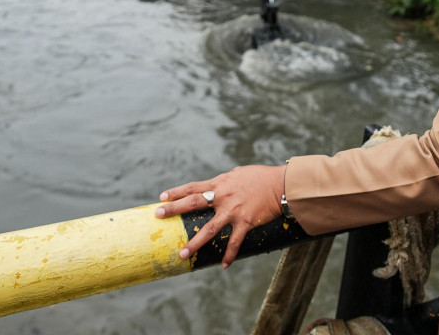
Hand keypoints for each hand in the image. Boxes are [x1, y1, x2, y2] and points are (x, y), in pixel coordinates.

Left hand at [155, 164, 284, 267]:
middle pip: (193, 203)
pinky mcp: (246, 222)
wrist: (281, 184)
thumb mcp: (239, 174)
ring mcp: (233, 211)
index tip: (161, 197)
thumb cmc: (261, 176)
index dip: (176, 192)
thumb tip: (218, 184)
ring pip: (209, 229)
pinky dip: (229, 254)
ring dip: (194, 243)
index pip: (193, 187)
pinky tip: (224, 265)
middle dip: (174, 209)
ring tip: (182, 254)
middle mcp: (223, 196)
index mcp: (220, 183)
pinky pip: (234, 242)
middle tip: (157, 215)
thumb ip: (226, 181)